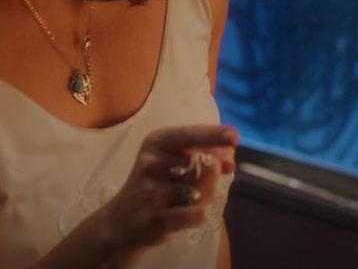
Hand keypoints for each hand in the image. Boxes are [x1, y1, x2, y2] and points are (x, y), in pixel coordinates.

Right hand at [96, 125, 238, 259]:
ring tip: (185, 201)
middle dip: (213, 176)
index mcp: (155, 143)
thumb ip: (201, 155)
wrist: (121, 222)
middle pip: (205, 166)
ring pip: (204, 192)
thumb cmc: (154, 185)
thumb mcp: (171, 161)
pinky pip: (198, 214)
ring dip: (204, 198)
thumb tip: (230, 160)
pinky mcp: (156, 218)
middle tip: (201, 182)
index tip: (235, 137)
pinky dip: (198, 215)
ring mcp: (152, 192)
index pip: (189, 136)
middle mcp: (151, 164)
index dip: (214, 135)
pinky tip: (183, 215)